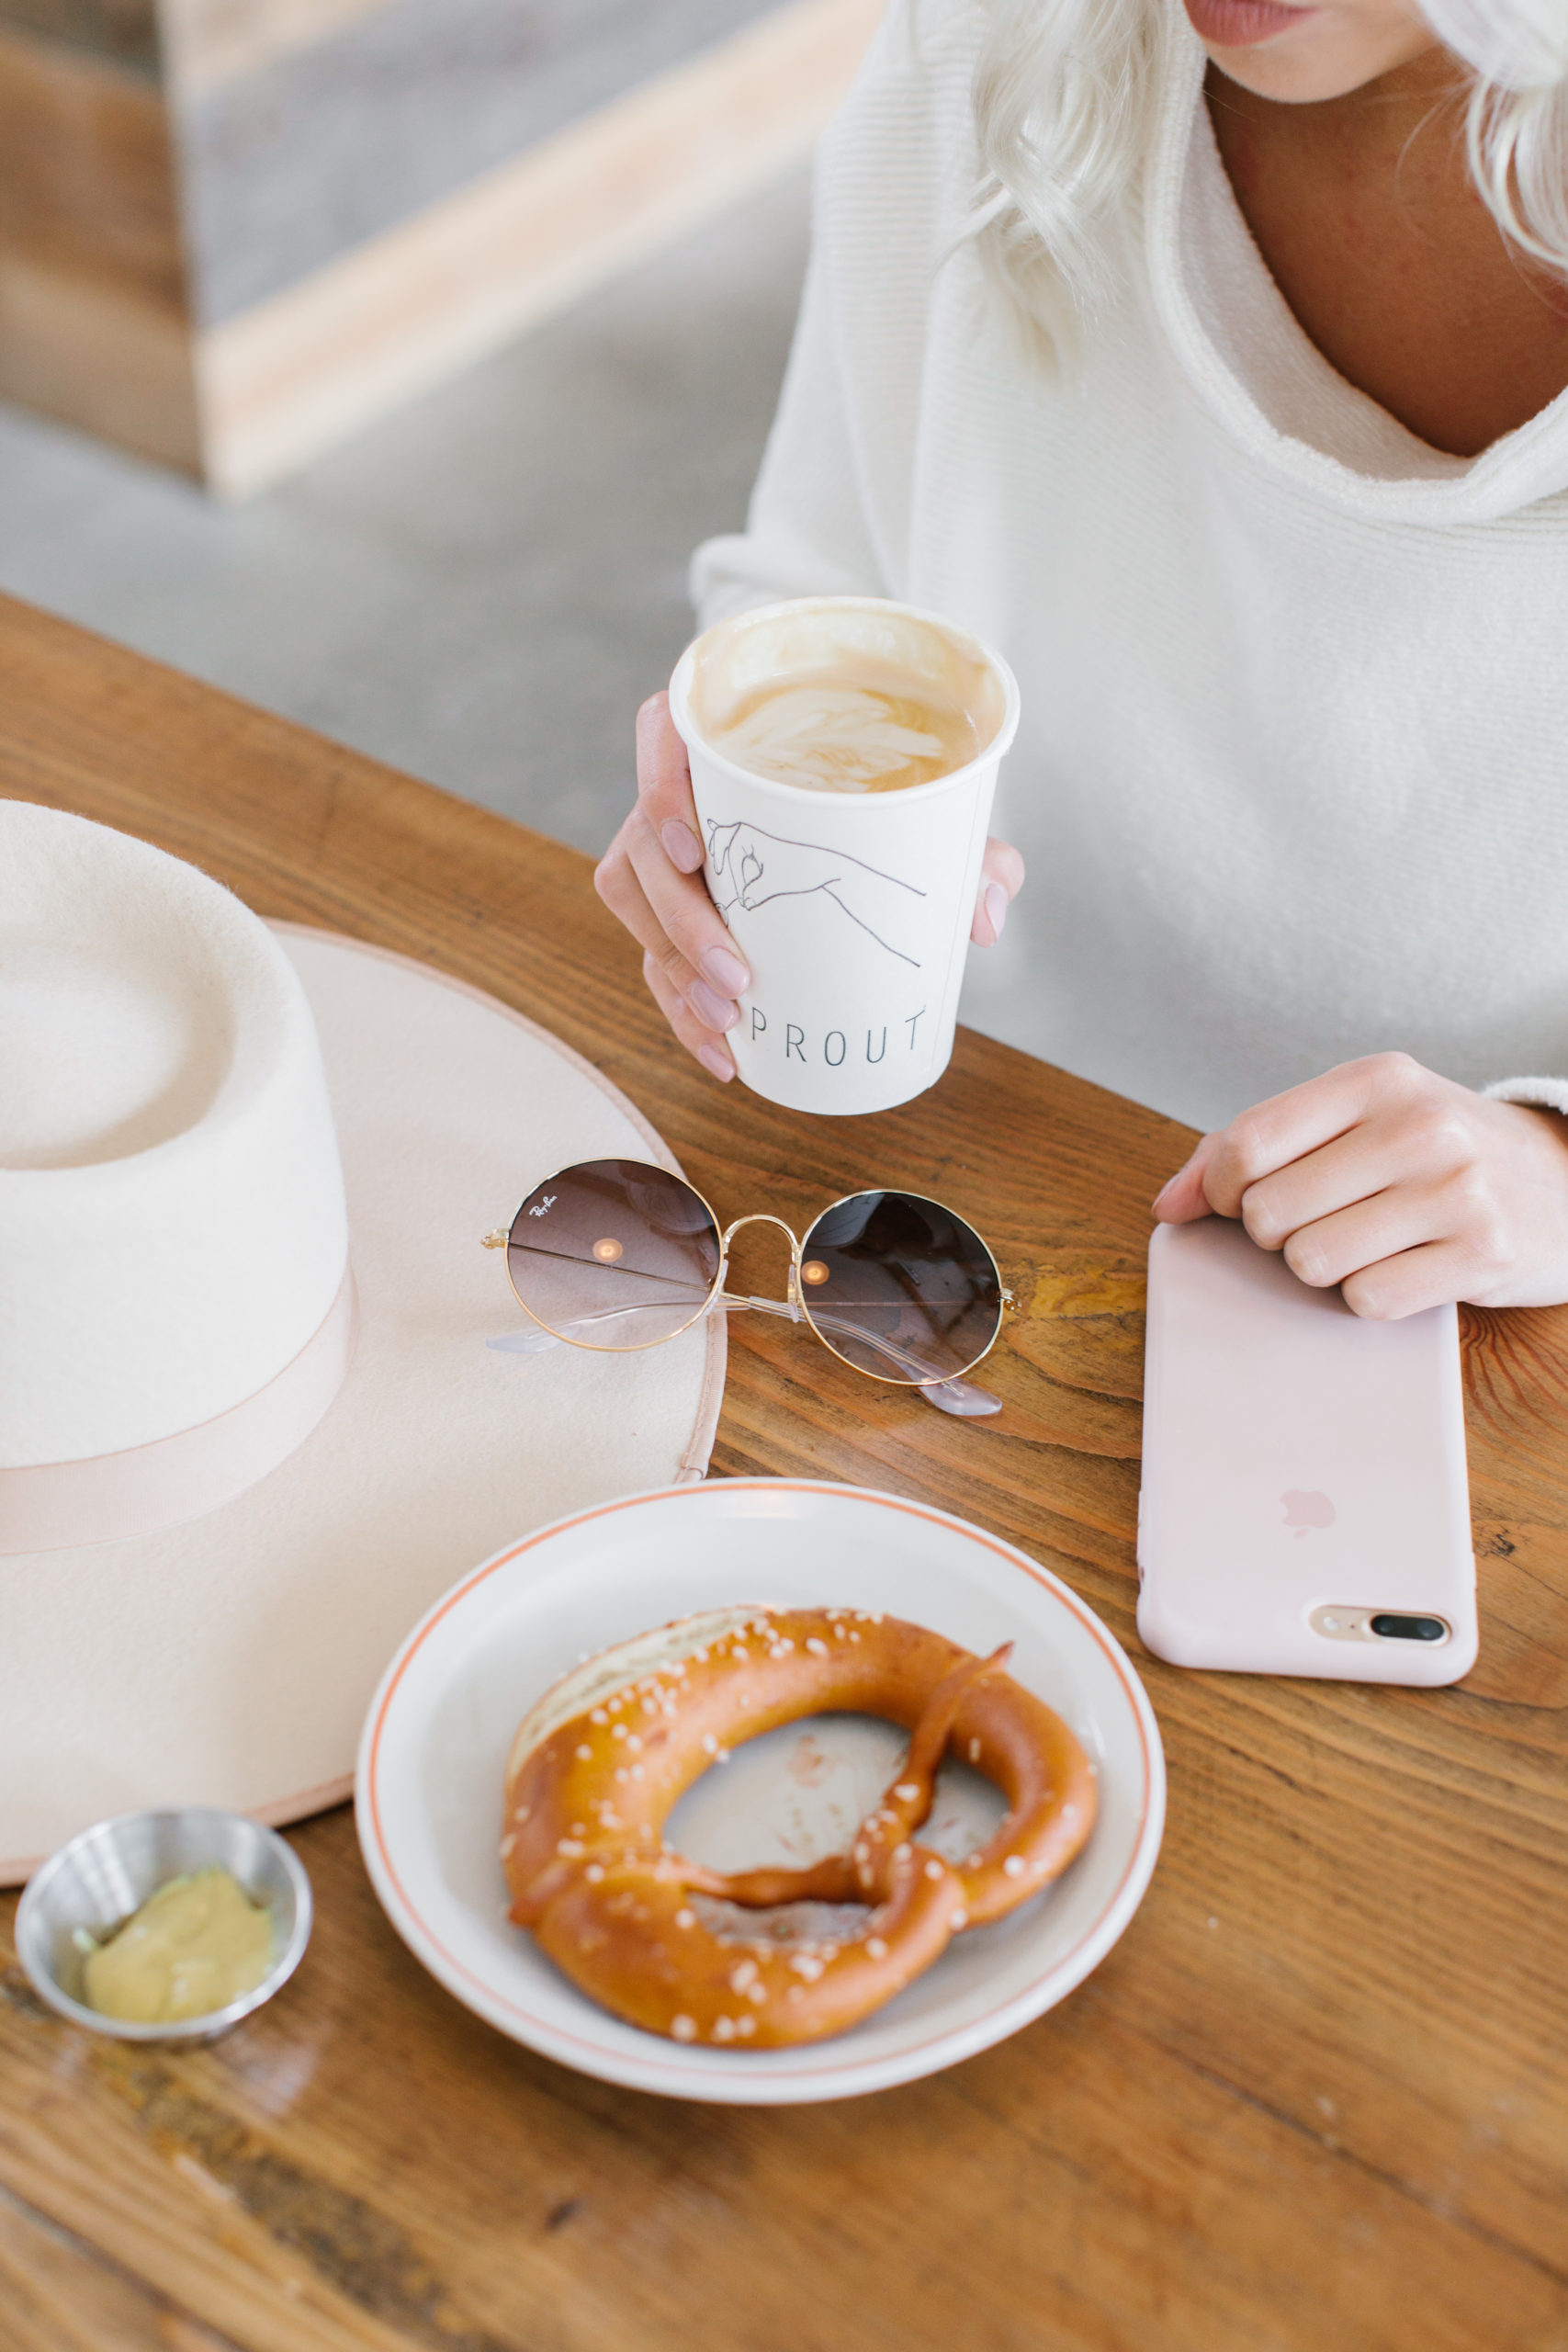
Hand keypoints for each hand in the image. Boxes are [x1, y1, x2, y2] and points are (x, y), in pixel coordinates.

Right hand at [594, 692, 1023, 1080]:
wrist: (863, 848)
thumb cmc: (884, 812)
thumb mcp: (932, 824)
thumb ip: (971, 855)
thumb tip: (986, 915)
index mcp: (729, 742)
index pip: (663, 732)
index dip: (659, 784)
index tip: (694, 848)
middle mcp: (681, 793)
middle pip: (642, 844)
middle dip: (681, 919)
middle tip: (738, 975)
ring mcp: (663, 855)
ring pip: (634, 904)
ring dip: (674, 969)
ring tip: (729, 1020)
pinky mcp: (665, 912)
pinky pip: (651, 958)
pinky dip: (680, 1011)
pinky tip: (722, 1054)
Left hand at [1152, 1052, 1567, 1316]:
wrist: (1560, 1182)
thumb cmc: (1431, 1154)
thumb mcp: (1353, 1122)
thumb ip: (1249, 1149)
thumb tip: (1168, 1204)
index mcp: (1375, 1080)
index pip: (1246, 1144)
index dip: (1225, 1189)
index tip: (1247, 1198)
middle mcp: (1418, 1126)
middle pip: (1271, 1214)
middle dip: (1278, 1234)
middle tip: (1325, 1219)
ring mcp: (1455, 1190)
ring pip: (1312, 1262)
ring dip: (1325, 1267)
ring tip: (1369, 1241)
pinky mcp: (1481, 1254)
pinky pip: (1367, 1300)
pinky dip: (1371, 1297)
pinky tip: (1405, 1267)